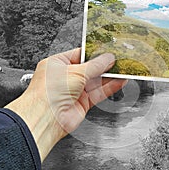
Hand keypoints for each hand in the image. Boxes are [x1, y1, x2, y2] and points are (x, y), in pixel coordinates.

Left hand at [5, 48, 126, 161]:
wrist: (46, 118)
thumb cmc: (48, 93)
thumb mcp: (76, 72)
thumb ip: (95, 65)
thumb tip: (107, 58)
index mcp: (57, 64)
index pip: (80, 54)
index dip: (94, 53)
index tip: (107, 51)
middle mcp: (65, 77)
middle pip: (90, 68)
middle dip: (104, 65)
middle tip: (118, 60)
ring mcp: (74, 90)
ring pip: (96, 81)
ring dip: (110, 76)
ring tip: (123, 70)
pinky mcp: (82, 103)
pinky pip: (99, 93)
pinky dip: (110, 87)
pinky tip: (119, 81)